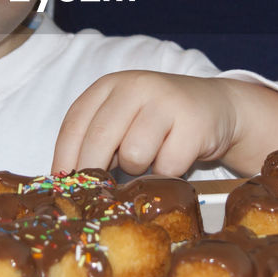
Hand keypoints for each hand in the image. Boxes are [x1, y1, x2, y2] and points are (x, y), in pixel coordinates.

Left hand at [52, 71, 277, 176]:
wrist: (215, 107)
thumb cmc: (159, 121)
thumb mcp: (123, 120)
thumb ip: (98, 140)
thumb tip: (68, 182)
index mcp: (110, 85)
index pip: (75, 123)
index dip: (65, 158)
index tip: (62, 186)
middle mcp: (136, 87)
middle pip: (98, 140)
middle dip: (94, 172)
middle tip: (98, 191)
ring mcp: (166, 101)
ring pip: (133, 156)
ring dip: (140, 169)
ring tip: (151, 157)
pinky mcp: (194, 123)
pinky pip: (167, 167)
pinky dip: (168, 172)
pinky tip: (176, 156)